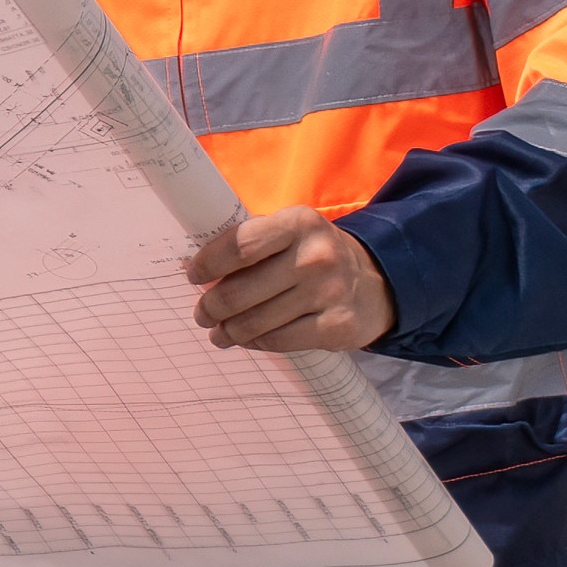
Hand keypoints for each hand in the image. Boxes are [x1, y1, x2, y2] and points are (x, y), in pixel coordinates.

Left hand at [186, 204, 394, 355]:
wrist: (374, 283)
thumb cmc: (314, 255)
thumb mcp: (290, 233)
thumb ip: (250, 244)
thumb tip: (194, 267)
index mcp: (299, 223)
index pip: (241, 245)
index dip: (209, 264)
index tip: (193, 276)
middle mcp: (316, 256)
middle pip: (242, 290)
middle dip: (212, 306)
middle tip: (202, 314)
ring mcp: (329, 293)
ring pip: (256, 322)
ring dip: (228, 331)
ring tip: (218, 333)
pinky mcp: (336, 326)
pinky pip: (278, 341)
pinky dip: (254, 343)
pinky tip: (246, 340)